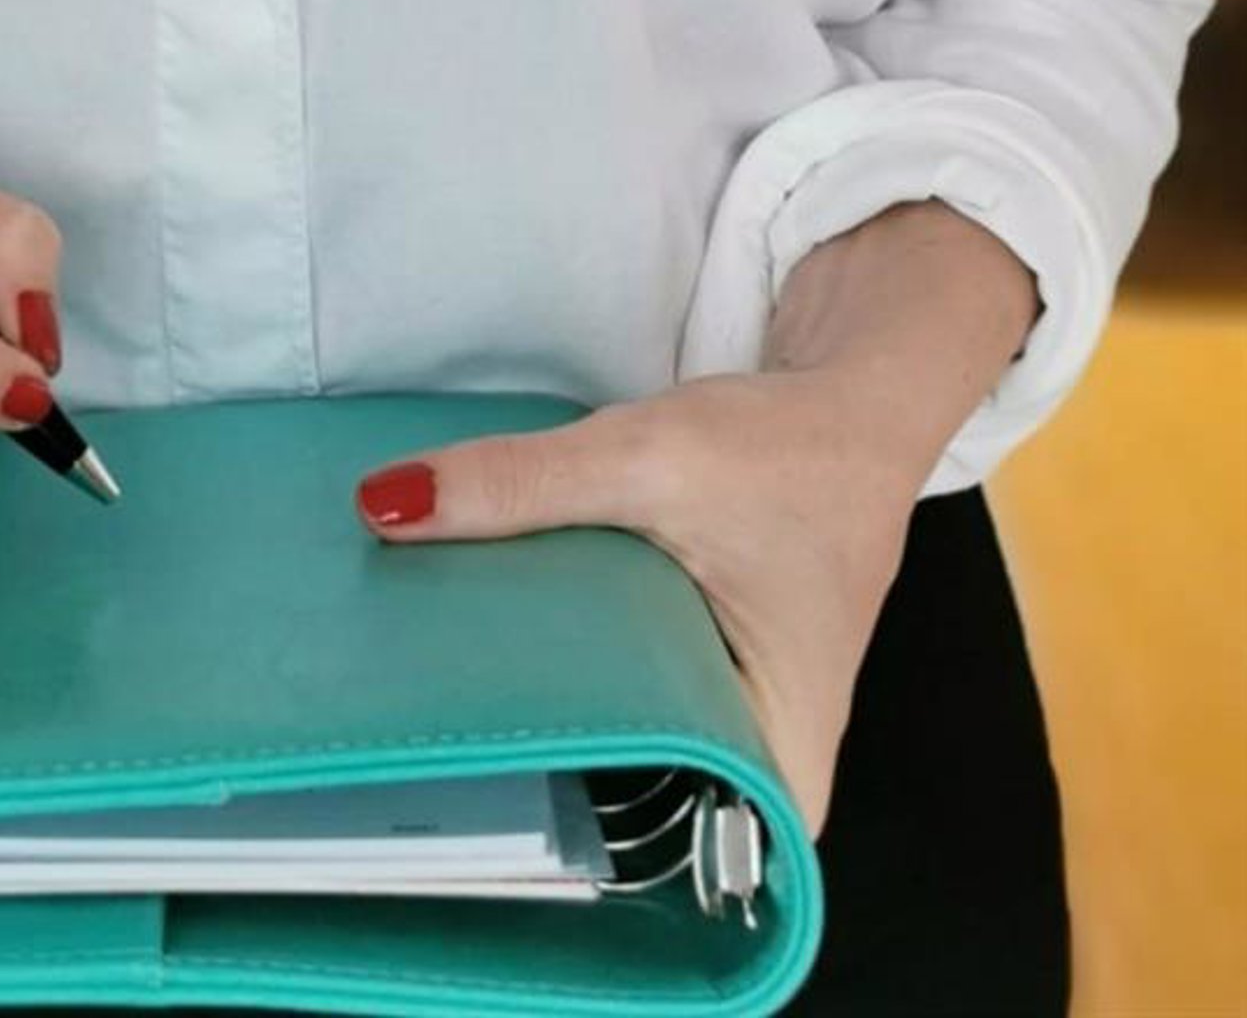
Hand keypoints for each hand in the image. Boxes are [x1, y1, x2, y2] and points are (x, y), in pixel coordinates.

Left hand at [353, 370, 917, 836]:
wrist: (857, 391)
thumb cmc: (795, 449)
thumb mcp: (651, 461)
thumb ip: (525, 484)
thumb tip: (389, 504)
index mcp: (781, 761)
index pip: (667, 855)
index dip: (560, 828)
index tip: (463, 795)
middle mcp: (762, 759)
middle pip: (626, 792)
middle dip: (528, 756)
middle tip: (421, 731)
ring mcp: (736, 712)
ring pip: (617, 734)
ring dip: (540, 696)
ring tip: (436, 680)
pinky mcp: (707, 663)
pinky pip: (622, 682)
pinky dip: (563, 653)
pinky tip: (491, 631)